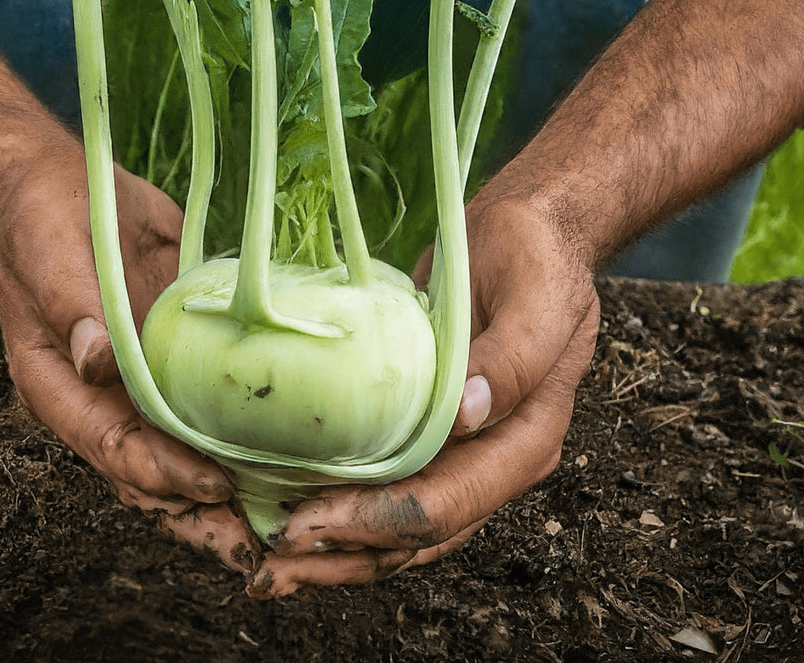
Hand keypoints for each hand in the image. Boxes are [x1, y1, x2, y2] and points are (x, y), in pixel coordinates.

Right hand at [0, 143, 259, 573]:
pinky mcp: (173, 349)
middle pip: (149, 471)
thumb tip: (97, 361)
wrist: (58, 183)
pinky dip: (236, 425)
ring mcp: (140, 377)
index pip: (111, 447)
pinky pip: (204, 397)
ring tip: (282, 512)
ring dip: (224, 483)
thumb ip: (69, 308)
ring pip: (182, 446)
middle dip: (200, 509)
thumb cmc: (41, 220)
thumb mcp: (46, 257)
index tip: (213, 486)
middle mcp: (102, 395)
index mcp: (60, 385)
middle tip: (261, 539)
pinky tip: (284, 443)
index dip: (161, 473)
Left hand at [249, 193, 598, 596]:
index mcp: (525, 439)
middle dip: (343, 556)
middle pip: (416, 536)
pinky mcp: (432, 431)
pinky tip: (292, 509)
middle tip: (266, 568)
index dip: (375, 523)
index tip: (307, 524)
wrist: (532, 234)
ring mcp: (462, 450)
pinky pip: (388, 485)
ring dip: (337, 550)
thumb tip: (468, 416)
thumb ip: (514, 358)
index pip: (447, 505)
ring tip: (270, 564)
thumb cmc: (536, 258)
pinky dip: (344, 507)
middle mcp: (493, 460)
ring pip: (399, 526)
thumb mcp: (537, 296)